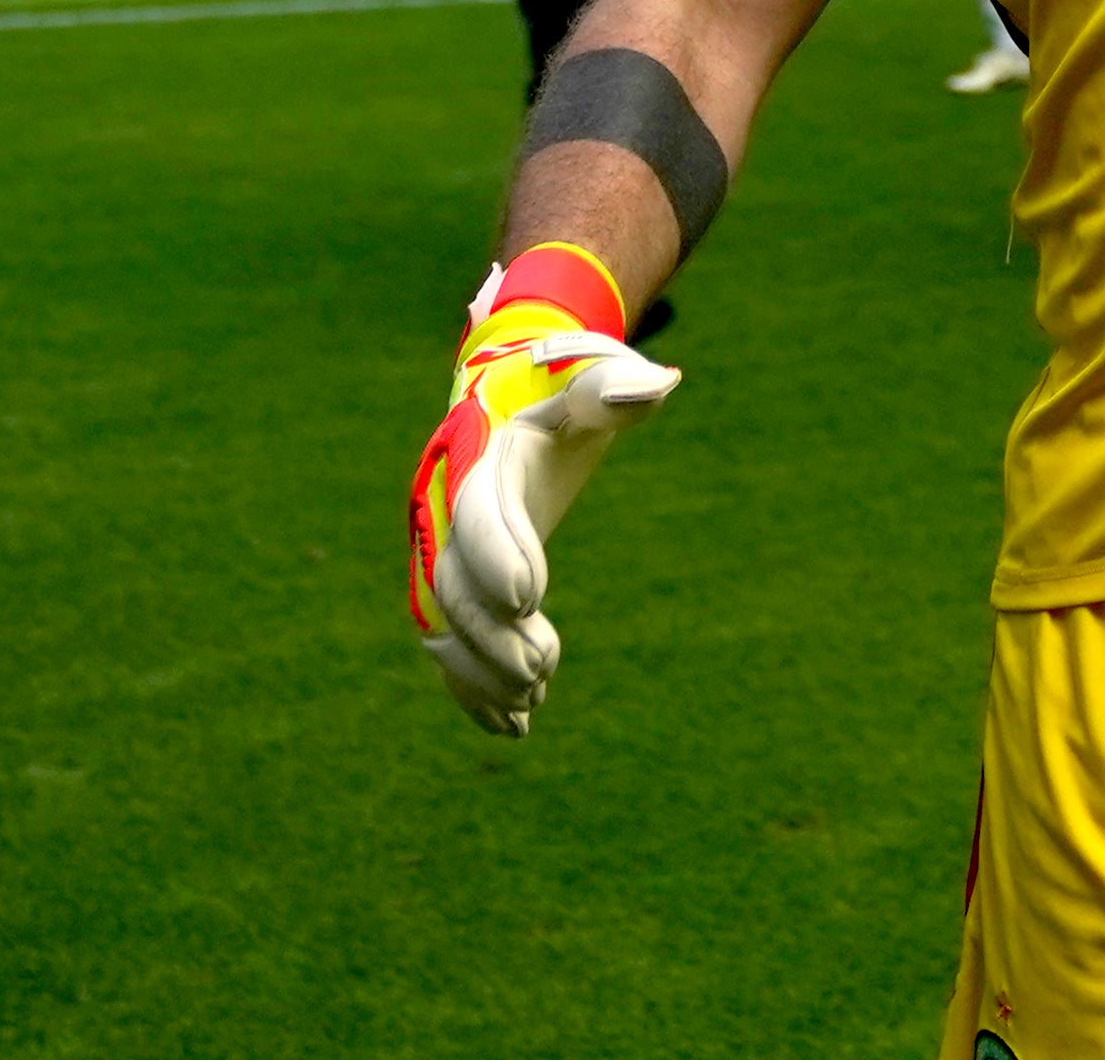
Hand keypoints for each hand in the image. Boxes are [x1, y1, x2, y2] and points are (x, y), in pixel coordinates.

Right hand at [406, 246, 679, 734]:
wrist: (510, 398)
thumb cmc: (558, 386)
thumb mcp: (586, 376)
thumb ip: (615, 387)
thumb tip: (661, 384)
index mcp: (477, 459)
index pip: (474, 512)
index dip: (496, 553)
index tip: (533, 596)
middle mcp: (447, 512)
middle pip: (450, 584)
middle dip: (489, 634)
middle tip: (544, 667)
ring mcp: (446, 552)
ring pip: (444, 627)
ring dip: (481, 673)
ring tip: (534, 701)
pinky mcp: (460, 586)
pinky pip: (452, 648)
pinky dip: (476, 691)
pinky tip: (516, 727)